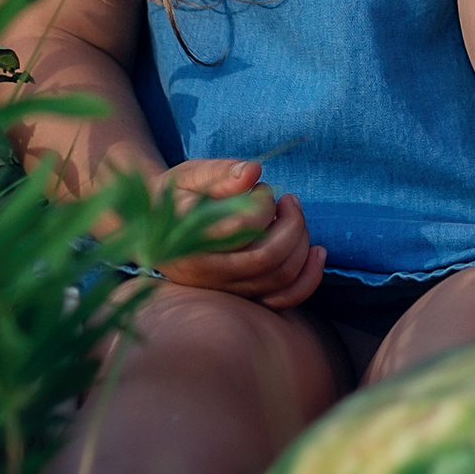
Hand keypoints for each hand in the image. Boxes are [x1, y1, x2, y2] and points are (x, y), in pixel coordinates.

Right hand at [152, 158, 326, 308]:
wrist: (156, 231)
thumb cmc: (178, 196)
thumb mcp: (190, 175)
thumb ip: (220, 172)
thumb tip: (253, 172)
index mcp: (187, 241)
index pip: (242, 227)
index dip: (264, 204)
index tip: (263, 189)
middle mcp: (204, 274)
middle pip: (267, 258)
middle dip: (292, 225)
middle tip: (289, 201)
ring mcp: (223, 292)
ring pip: (279, 280)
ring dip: (301, 245)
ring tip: (294, 217)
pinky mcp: (240, 299)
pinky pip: (283, 301)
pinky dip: (308, 279)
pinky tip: (318, 252)